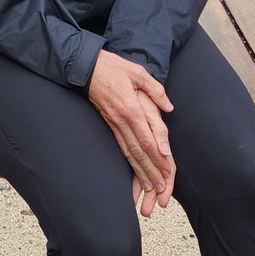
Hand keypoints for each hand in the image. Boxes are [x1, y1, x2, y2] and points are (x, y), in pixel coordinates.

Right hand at [87, 50, 174, 218]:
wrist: (86, 68)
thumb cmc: (112, 67)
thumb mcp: (137, 72)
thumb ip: (155, 90)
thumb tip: (169, 107)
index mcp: (130, 108)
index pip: (146, 138)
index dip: (157, 155)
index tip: (167, 169)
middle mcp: (121, 120)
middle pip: (138, 151)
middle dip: (150, 170)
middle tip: (160, 188)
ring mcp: (113, 124)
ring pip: (128, 152)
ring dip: (140, 170)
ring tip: (149, 187)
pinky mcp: (109, 124)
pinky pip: (120, 146)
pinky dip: (129, 161)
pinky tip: (135, 170)